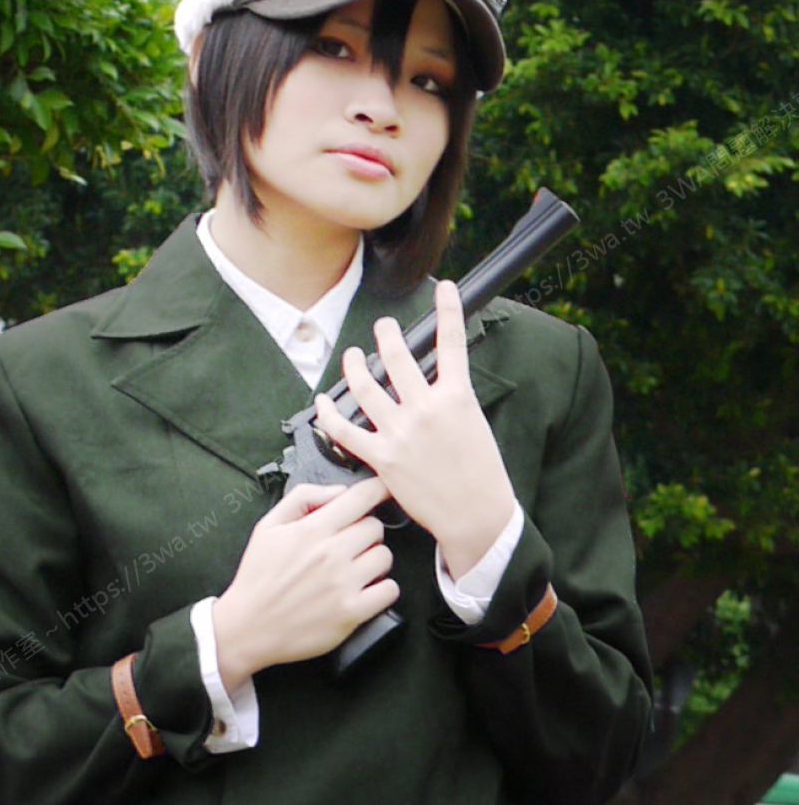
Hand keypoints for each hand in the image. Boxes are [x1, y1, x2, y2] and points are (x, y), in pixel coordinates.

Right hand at [212, 477, 398, 693]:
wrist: (249, 627)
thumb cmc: (258, 577)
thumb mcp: (268, 526)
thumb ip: (303, 498)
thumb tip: (339, 491)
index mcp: (312, 530)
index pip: (360, 498)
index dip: (377, 490)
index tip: (383, 490)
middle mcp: (330, 554)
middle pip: (375, 527)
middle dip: (366, 531)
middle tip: (351, 542)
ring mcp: (343, 584)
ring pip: (385, 556)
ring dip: (375, 559)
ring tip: (356, 567)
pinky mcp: (351, 613)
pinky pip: (389, 590)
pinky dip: (383, 588)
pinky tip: (366, 589)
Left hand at [313, 280, 515, 578]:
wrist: (475, 515)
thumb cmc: (481, 473)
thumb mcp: (476, 423)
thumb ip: (452, 397)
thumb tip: (436, 379)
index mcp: (457, 397)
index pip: (452, 342)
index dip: (448, 310)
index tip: (446, 289)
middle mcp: (426, 409)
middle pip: (397, 357)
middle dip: (386, 333)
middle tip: (383, 325)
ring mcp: (400, 432)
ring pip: (365, 387)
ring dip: (354, 365)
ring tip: (351, 355)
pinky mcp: (382, 457)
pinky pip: (345, 431)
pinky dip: (329, 414)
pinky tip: (324, 401)